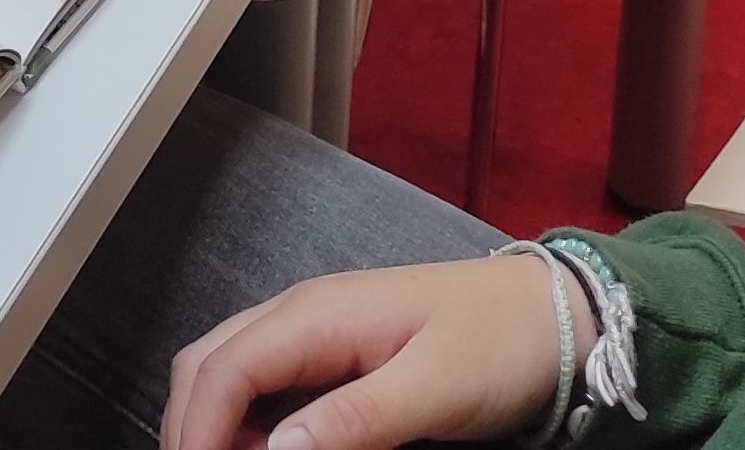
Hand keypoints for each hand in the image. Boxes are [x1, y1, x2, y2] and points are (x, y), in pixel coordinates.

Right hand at [161, 255, 566, 449]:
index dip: (197, 431)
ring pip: (227, 370)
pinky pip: (264, 380)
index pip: (222, 370)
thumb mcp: (436, 389)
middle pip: (206, 365)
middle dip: (190, 428)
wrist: (555, 312)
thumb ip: (356, 420)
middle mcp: (301, 315)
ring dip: (214, 423)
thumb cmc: (501, 344)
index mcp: (317, 316)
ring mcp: (314, 330)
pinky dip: (245, 420)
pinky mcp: (333, 351)